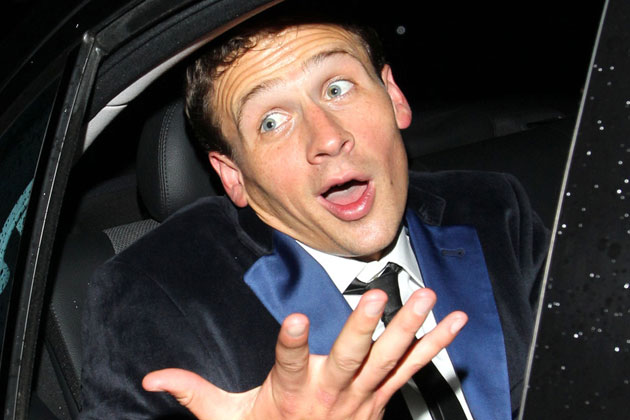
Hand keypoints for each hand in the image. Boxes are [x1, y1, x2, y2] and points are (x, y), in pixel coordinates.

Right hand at [143, 288, 466, 419]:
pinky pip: (412, 370)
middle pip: (348, 358)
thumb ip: (194, 393)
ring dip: (410, 329)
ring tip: (427, 298)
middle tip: (378, 297)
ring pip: (388, 360)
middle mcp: (330, 394)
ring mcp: (363, 397)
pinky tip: (454, 324)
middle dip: (363, 328)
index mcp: (290, 394)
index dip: (290, 342)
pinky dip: (435, 346)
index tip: (293, 318)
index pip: (287, 363)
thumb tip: (152, 379)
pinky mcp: (382, 398)